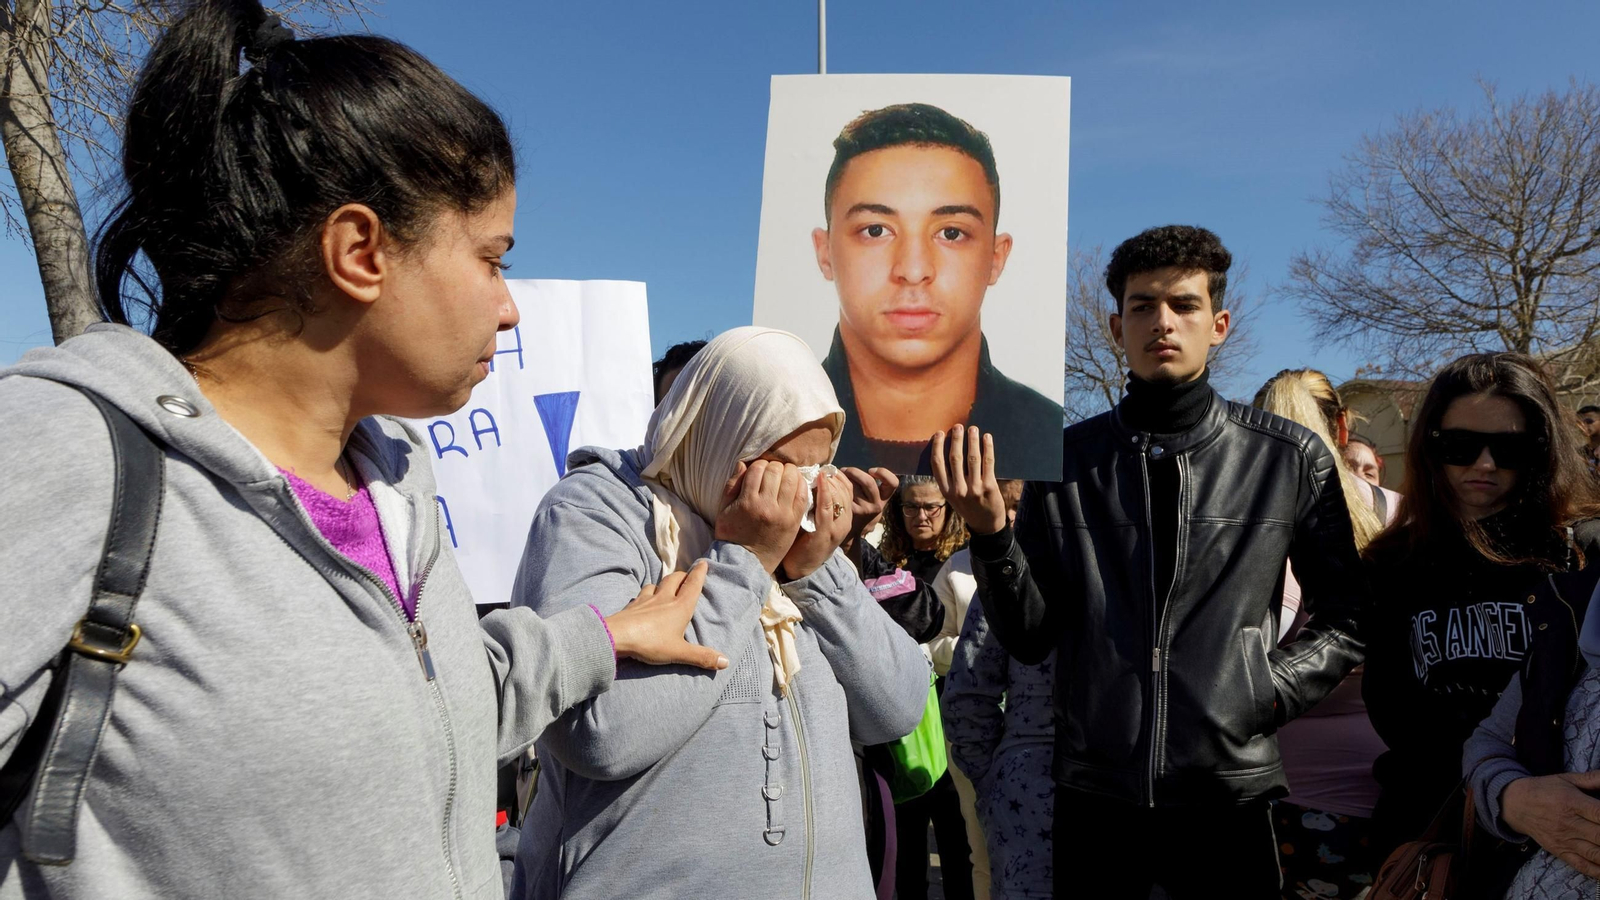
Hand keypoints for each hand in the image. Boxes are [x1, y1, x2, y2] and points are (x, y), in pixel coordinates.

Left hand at [606, 562, 728, 669]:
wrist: (616, 636)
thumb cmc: (651, 642)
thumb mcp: (679, 652)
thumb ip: (701, 657)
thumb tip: (726, 662)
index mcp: (680, 606)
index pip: (693, 585)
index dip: (699, 573)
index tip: (704, 562)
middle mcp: (664, 598)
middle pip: (674, 578)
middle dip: (682, 575)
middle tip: (686, 576)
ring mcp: (646, 599)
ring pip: (656, 584)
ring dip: (663, 583)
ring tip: (665, 588)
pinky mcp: (632, 605)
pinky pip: (641, 594)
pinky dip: (646, 594)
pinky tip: (644, 600)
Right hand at [713, 459, 806, 573]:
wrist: (746, 562)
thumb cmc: (732, 535)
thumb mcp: (723, 510)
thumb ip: (732, 485)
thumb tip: (743, 463)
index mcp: (747, 501)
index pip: (758, 469)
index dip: (759, 465)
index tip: (759, 470)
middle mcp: (766, 506)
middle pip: (776, 470)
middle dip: (774, 466)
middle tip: (773, 472)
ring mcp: (782, 514)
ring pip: (792, 479)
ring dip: (789, 472)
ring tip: (786, 475)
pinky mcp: (794, 521)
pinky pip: (803, 495)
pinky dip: (801, 484)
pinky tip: (796, 484)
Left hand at [781, 468, 853, 580]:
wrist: (801, 568)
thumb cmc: (803, 540)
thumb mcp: (815, 517)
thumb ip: (817, 500)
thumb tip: (810, 476)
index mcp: (844, 517)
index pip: (847, 488)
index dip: (837, 475)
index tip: (823, 467)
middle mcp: (845, 521)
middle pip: (845, 490)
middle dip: (832, 476)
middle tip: (818, 467)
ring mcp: (837, 528)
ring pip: (838, 496)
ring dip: (827, 481)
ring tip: (816, 471)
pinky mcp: (825, 533)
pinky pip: (828, 507)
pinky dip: (825, 491)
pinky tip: (820, 479)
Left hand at [840, 466, 896, 540]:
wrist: (856, 530)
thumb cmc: (865, 508)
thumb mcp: (876, 500)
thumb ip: (874, 486)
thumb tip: (859, 469)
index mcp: (884, 499)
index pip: (892, 483)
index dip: (883, 473)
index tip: (872, 470)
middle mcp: (876, 505)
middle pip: (868, 481)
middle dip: (855, 471)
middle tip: (846, 470)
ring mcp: (864, 509)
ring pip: (854, 486)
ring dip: (843, 478)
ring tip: (838, 477)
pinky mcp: (851, 511)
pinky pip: (844, 493)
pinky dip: (837, 486)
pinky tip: (834, 485)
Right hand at [931, 426, 1006, 535]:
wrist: (986, 525)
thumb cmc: (968, 508)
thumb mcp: (953, 498)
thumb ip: (950, 479)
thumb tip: (949, 451)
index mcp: (946, 491)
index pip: (937, 464)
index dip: (938, 446)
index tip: (940, 433)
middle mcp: (958, 489)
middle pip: (955, 458)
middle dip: (956, 439)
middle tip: (958, 427)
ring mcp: (974, 488)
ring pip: (972, 458)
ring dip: (972, 440)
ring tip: (973, 429)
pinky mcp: (989, 487)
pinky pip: (988, 463)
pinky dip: (988, 448)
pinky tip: (987, 438)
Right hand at [1501, 770, 1599, 876]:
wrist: (1514, 804)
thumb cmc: (1544, 789)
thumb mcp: (1566, 779)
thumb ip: (1592, 779)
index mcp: (1571, 802)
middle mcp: (1568, 823)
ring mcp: (1564, 840)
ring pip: (1595, 853)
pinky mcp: (1560, 851)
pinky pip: (1583, 865)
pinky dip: (1598, 871)